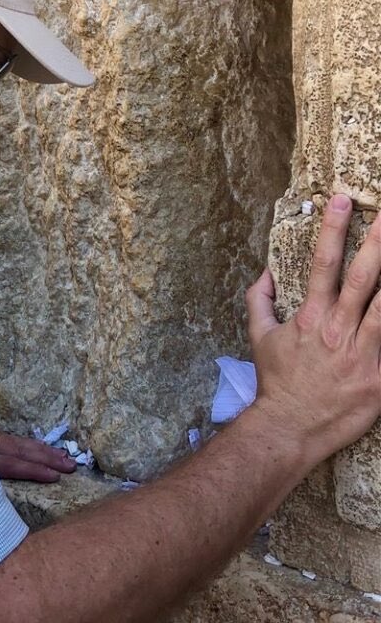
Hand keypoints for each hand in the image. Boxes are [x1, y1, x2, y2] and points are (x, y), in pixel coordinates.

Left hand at [0, 426, 76, 482]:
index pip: (9, 464)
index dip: (32, 470)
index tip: (55, 476)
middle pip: (18, 450)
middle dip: (46, 458)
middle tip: (71, 465)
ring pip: (15, 442)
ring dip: (40, 449)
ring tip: (62, 455)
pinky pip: (7, 438)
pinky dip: (25, 443)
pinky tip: (36, 446)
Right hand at [246, 194, 380, 468]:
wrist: (290, 427)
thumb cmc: (277, 381)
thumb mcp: (260, 336)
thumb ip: (259, 299)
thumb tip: (264, 272)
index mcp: (312, 316)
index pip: (324, 262)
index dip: (333, 229)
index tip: (342, 200)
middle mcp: (339, 329)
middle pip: (365, 278)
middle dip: (378, 243)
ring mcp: (363, 354)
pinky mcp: (379, 378)